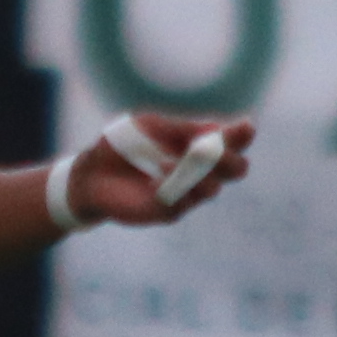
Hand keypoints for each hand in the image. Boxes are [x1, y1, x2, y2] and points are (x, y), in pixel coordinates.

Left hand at [54, 115, 254, 230]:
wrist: (92, 174)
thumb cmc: (123, 144)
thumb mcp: (150, 126)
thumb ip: (181, 128)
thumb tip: (214, 129)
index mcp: (198, 144)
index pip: (232, 141)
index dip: (242, 135)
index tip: (244, 128)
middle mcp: (200, 169)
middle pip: (236, 169)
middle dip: (230, 160)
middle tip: (212, 151)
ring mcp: (188, 192)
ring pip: (213, 188)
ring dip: (195, 174)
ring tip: (163, 163)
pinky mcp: (170, 211)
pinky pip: (183, 203)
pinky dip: (170, 190)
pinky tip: (151, 183)